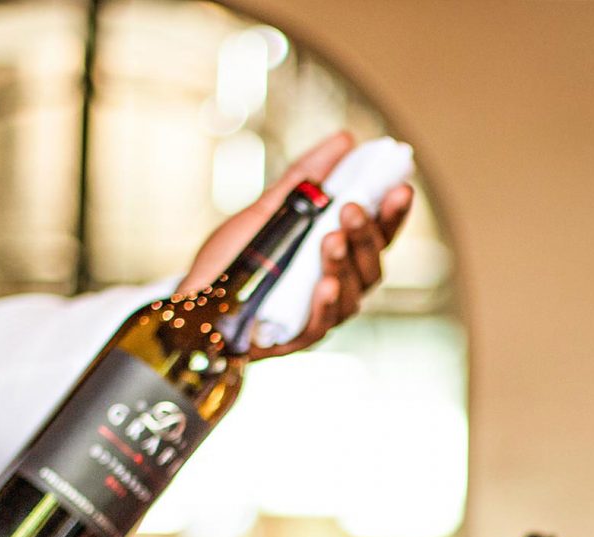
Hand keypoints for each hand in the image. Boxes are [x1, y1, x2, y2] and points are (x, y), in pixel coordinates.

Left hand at [176, 130, 412, 357]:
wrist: (192, 300)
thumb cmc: (233, 259)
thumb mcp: (269, 209)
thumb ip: (306, 178)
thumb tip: (345, 140)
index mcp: (337, 256)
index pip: (377, 235)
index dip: (392, 214)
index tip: (401, 187)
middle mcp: (338, 286)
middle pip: (371, 264)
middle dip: (365, 235)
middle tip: (351, 209)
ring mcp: (320, 314)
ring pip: (352, 294)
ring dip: (344, 264)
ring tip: (331, 239)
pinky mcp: (296, 338)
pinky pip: (321, 324)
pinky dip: (326, 304)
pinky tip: (325, 285)